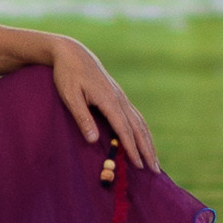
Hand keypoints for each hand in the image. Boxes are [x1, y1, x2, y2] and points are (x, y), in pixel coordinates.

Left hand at [48, 37, 158, 172]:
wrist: (73, 52)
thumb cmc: (67, 74)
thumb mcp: (70, 96)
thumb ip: (82, 117)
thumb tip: (94, 140)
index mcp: (108, 100)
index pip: (124, 129)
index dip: (132, 148)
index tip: (138, 165)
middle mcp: (119, 99)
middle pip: (138, 128)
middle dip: (147, 149)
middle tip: (155, 170)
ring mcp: (121, 97)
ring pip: (140, 122)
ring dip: (148, 142)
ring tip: (154, 160)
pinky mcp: (118, 96)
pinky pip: (135, 116)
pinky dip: (143, 131)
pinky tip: (144, 140)